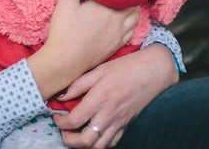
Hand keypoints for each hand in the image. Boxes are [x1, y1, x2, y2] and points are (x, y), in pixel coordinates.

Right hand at [26, 0, 138, 99]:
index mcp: (106, 6)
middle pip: (133, 2)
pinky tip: (125, 20)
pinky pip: (132, 30)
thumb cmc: (64, 31)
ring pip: (136, 17)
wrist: (65, 61)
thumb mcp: (65, 3)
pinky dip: (132, 22)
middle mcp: (118, 19)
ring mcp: (119, 33)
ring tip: (126, 1)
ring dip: (133, 7)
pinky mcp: (117, 45)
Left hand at [53, 45, 178, 147]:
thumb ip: (78, 84)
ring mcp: (118, 123)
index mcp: (99, 99)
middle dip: (69, 140)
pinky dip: (99, 143)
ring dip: (83, 145)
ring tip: (76, 134)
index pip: (74, 120)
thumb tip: (60, 97)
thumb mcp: (98, 70)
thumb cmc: (125, 67)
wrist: (152, 72)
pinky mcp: (126, 125)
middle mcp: (108, 115)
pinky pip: (111, 143)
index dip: (60, 122)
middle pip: (85, 141)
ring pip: (98, 147)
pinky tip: (93, 134)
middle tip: (63, 130)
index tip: (56, 115)